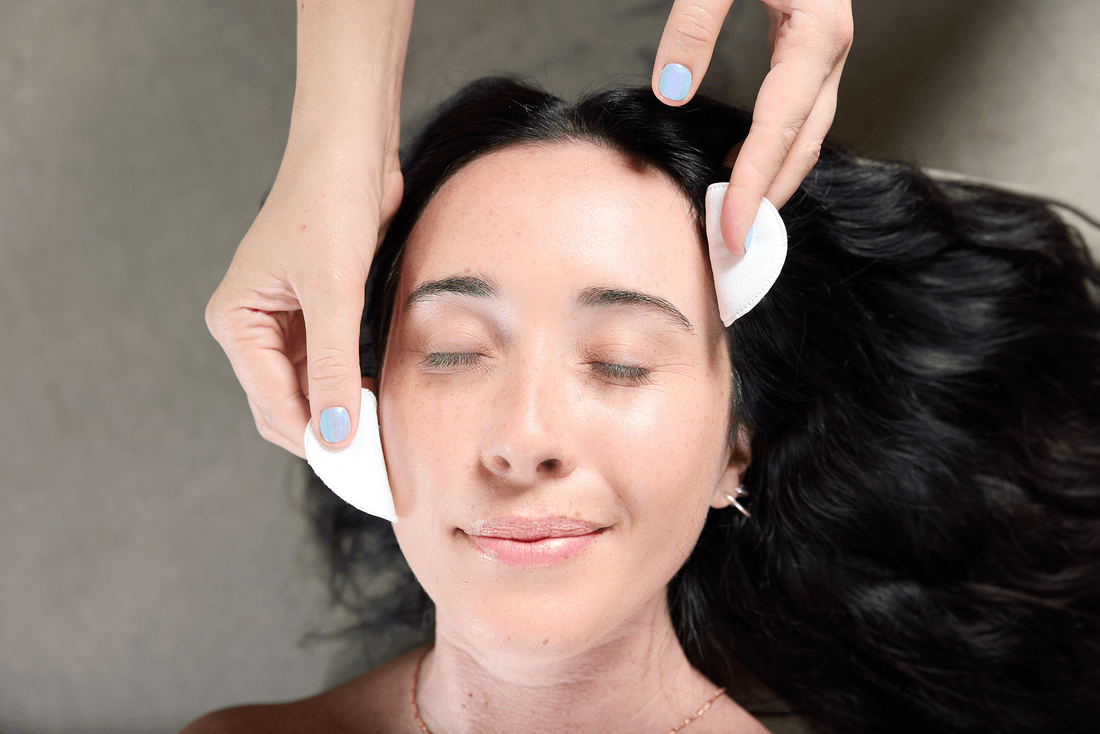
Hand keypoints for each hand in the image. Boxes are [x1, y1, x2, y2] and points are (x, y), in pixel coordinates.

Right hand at [205, 135, 400, 457]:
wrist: (351, 148)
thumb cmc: (329, 205)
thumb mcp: (333, 292)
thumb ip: (331, 366)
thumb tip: (332, 434)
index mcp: (235, 321)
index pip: (272, 403)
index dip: (315, 440)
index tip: (359, 470)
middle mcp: (251, 326)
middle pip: (283, 404)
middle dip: (323, 434)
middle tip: (372, 466)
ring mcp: (281, 321)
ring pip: (305, 390)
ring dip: (336, 414)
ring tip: (379, 439)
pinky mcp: (314, 312)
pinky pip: (324, 367)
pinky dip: (345, 388)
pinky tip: (375, 402)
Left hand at [652, 0, 852, 253]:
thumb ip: (694, 23)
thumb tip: (671, 89)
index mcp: (817, 31)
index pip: (779, 127)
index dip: (753, 186)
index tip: (731, 231)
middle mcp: (830, 44)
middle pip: (803, 141)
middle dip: (769, 199)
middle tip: (733, 247)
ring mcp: (825, 45)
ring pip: (807, 130)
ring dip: (774, 178)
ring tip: (735, 217)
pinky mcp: (809, 41)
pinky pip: (798, 108)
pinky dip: (772, 147)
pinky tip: (739, 163)